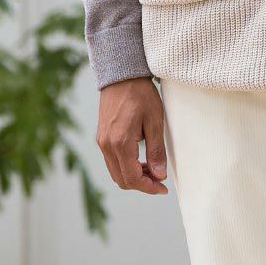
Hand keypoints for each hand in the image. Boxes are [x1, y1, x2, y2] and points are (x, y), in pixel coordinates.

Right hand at [96, 76, 169, 194]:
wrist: (121, 76)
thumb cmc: (140, 95)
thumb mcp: (155, 121)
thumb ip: (156, 150)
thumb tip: (160, 175)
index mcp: (120, 142)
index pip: (132, 178)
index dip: (149, 187)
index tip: (163, 188)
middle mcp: (107, 145)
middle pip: (122, 180)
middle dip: (142, 184)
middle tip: (160, 179)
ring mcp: (102, 142)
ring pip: (116, 173)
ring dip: (134, 176)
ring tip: (153, 168)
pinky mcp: (102, 138)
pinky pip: (112, 162)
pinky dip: (126, 167)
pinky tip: (141, 160)